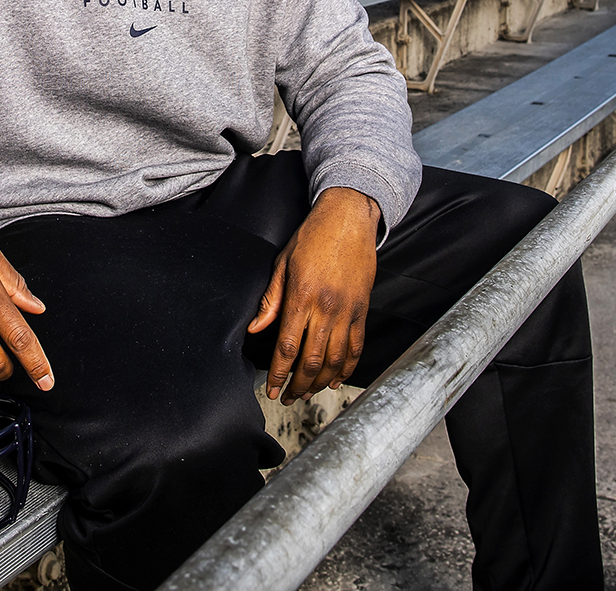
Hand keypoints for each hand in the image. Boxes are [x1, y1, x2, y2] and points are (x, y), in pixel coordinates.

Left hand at [247, 187, 380, 401]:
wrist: (349, 218)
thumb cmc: (313, 237)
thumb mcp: (283, 263)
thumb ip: (270, 300)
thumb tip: (254, 329)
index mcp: (302, 297)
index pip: (287, 347)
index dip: (279, 374)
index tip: (272, 389)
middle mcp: (326, 308)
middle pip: (312, 360)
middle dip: (298, 385)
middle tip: (288, 398)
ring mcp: (347, 310)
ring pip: (336, 359)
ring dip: (321, 381)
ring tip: (308, 393)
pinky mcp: (362, 309)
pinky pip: (356, 346)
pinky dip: (347, 367)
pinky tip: (336, 378)